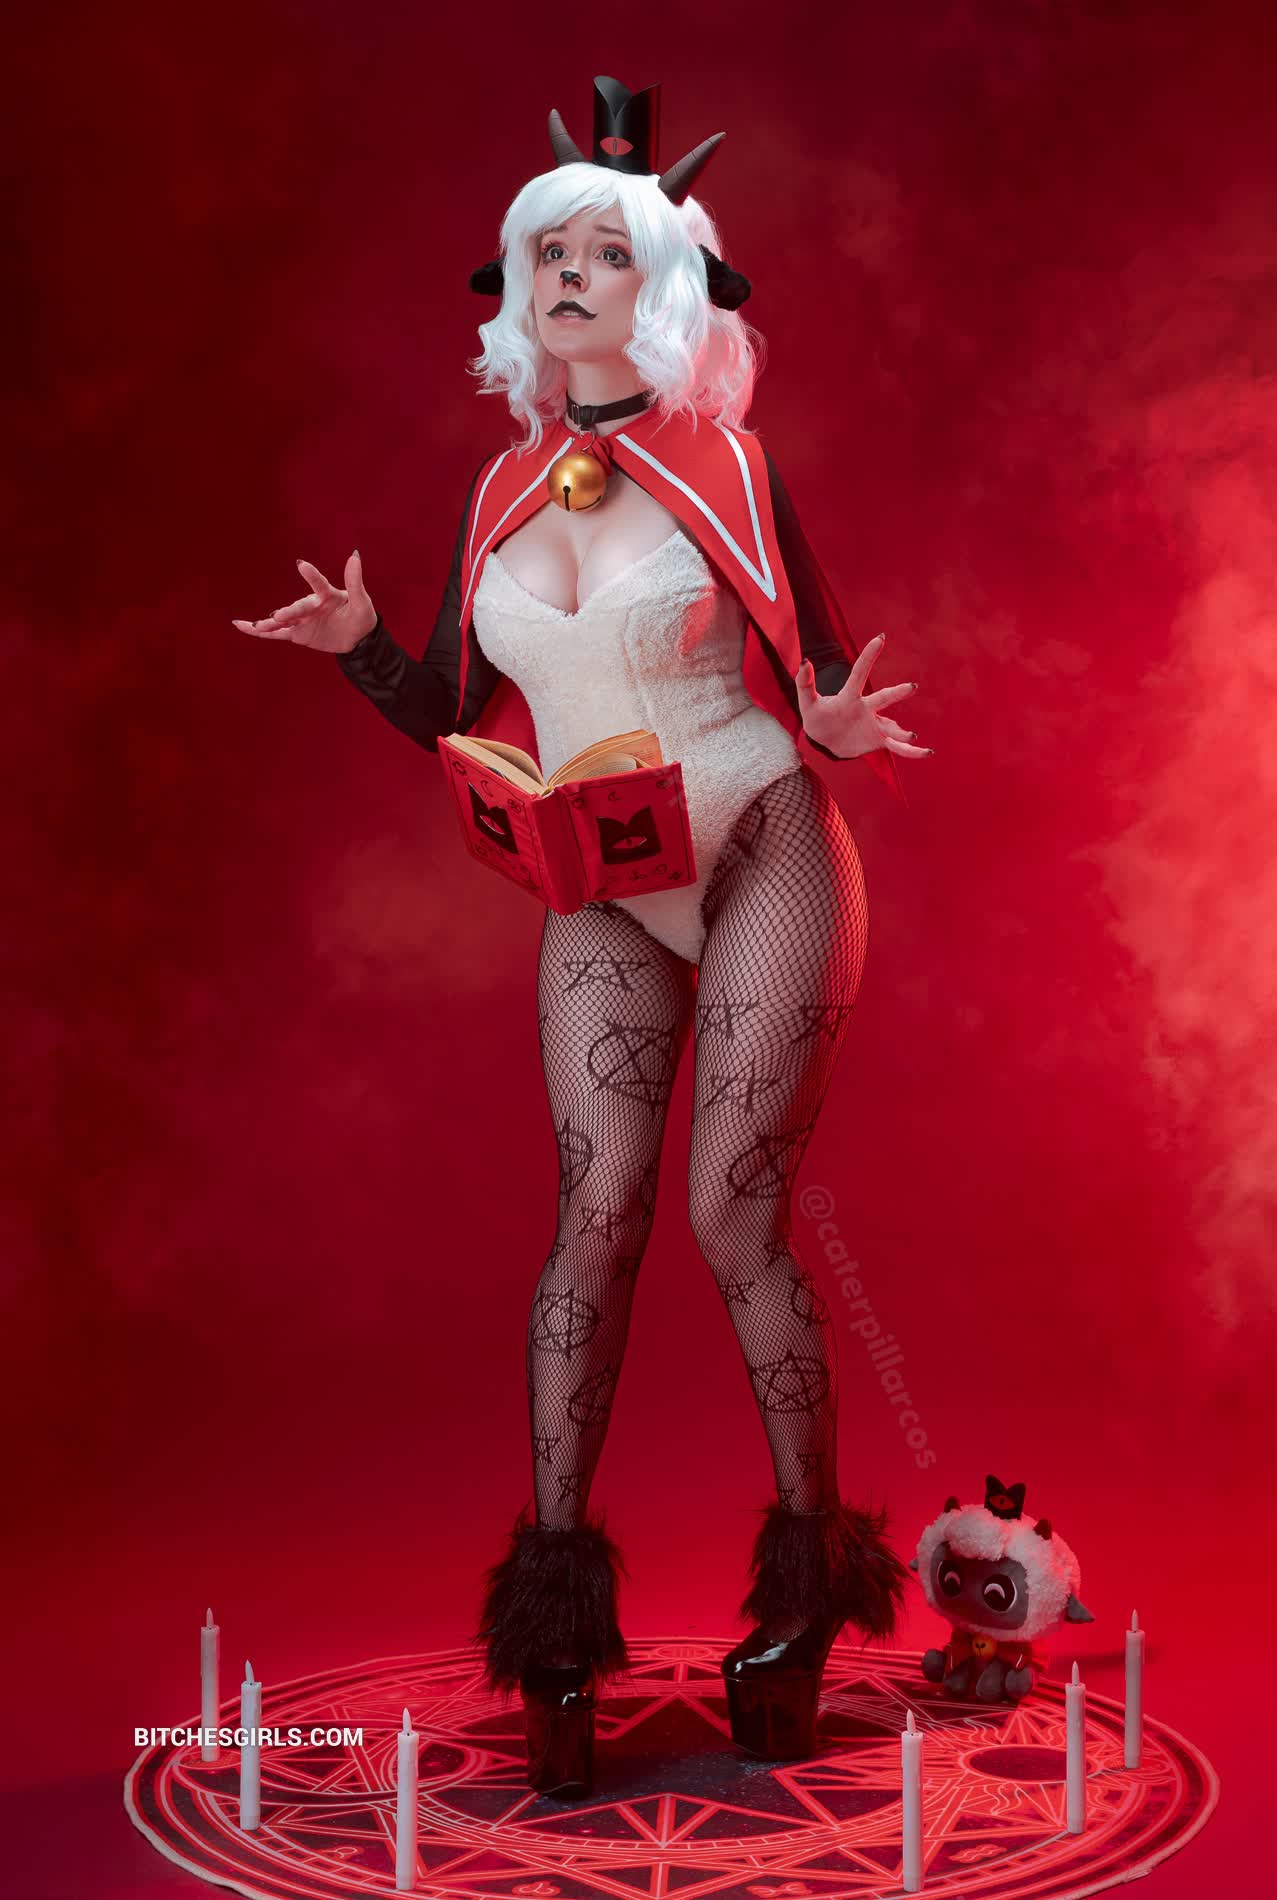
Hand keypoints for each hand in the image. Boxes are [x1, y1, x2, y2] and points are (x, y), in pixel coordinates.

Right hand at [231, 551, 377, 653]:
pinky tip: (241, 625)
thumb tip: (354, 555)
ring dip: (270, 622)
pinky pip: (276, 633)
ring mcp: (302, 619)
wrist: (358, 637)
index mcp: (326, 594)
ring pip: (283, 621)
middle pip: (299, 608)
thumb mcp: (362, 601)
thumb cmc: (361, 616)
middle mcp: (310, 605)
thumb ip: (354, 581)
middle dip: (289, 612)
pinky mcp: (297, 633)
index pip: (318, 583)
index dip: (311, 575)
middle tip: (280, 616)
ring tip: (258, 624)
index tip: (302, 565)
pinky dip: (259, 630)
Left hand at [794, 634, 932, 761]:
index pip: (860, 673)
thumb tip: (804, 661)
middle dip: (896, 694)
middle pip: (883, 699)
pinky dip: (912, 751)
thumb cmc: (817, 718)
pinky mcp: (878, 740)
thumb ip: (804, 683)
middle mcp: (867, 708)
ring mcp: (874, 724)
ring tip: (911, 735)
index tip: (880, 638)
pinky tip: (927, 752)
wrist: (825, 741)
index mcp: (850, 696)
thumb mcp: (807, 703)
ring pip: (892, 727)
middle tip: (911, 687)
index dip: (869, 656)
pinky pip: (898, 747)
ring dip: (902, 732)